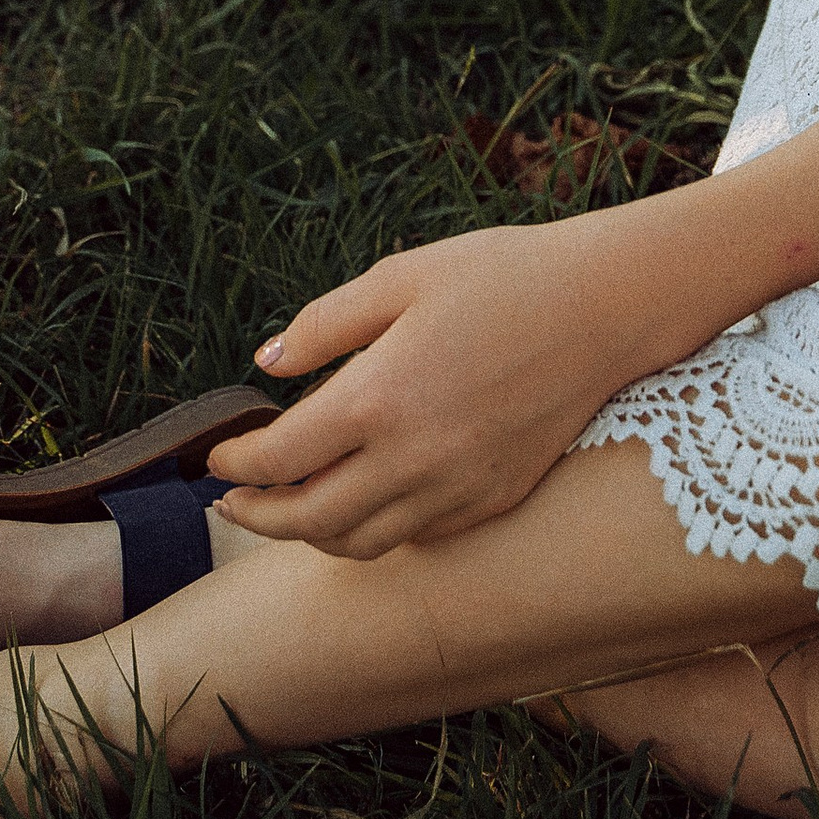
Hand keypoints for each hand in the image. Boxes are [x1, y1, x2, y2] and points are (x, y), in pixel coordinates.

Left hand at [204, 213, 666, 557]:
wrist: (605, 306)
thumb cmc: (502, 276)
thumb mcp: (401, 276)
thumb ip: (325, 324)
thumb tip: (267, 363)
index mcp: (380, 398)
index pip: (279, 459)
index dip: (235, 463)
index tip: (213, 455)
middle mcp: (414, 460)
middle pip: (308, 520)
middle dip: (256, 516)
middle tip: (230, 500)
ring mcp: (458, 489)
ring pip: (360, 542)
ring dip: (311, 533)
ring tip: (287, 508)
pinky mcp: (493, 500)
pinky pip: (415, 537)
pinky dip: (373, 530)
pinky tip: (362, 499)